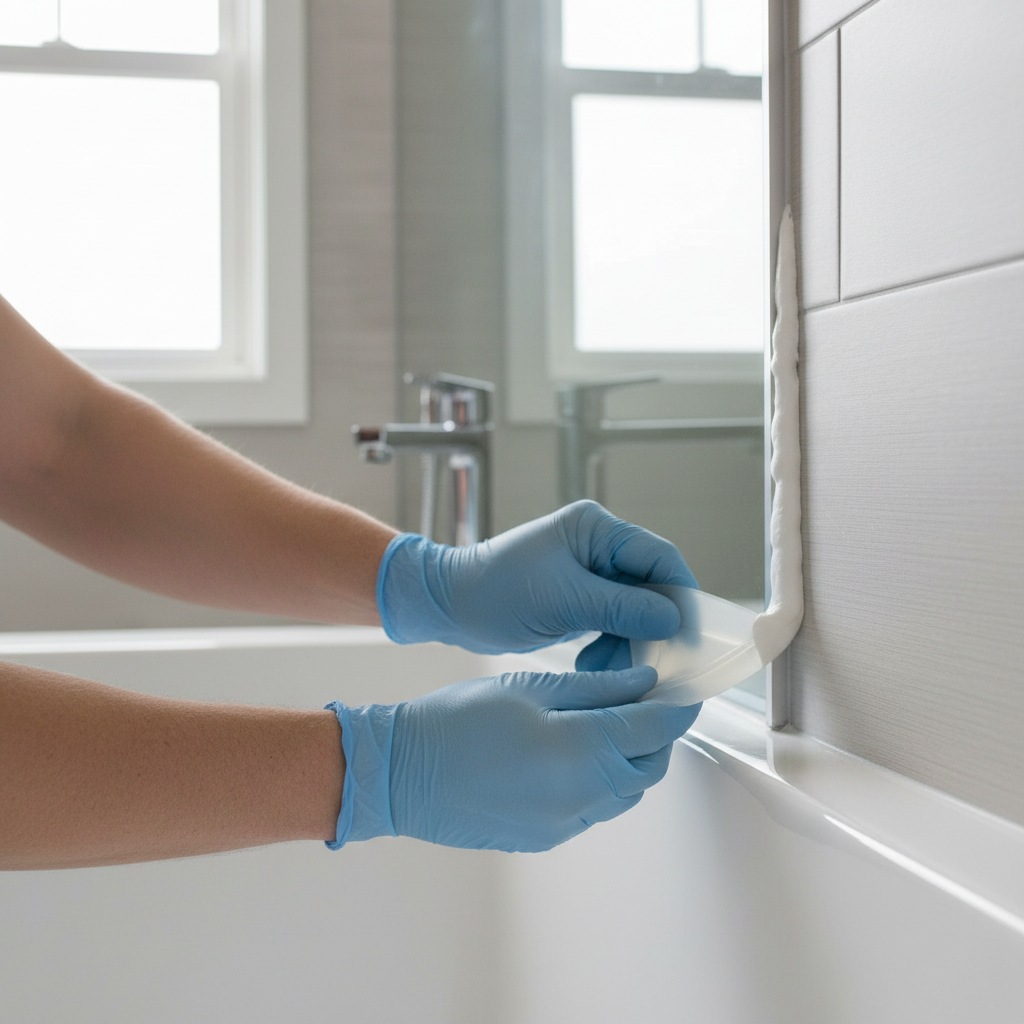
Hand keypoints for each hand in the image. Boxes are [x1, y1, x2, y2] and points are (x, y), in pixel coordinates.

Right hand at [326, 665, 699, 851]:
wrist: (402, 774)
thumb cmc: (459, 720)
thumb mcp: (530, 688)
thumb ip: (595, 689)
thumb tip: (643, 685)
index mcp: (584, 751)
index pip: (656, 729)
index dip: (676, 707)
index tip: (683, 691)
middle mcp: (584, 796)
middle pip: (649, 767)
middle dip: (655, 735)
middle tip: (641, 703)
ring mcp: (566, 823)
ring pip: (624, 793)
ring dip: (628, 761)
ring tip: (605, 727)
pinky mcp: (546, 837)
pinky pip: (593, 810)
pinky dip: (599, 782)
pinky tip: (570, 756)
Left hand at [376, 500, 697, 654]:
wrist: (449, 606)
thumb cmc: (495, 593)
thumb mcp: (563, 601)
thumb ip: (621, 608)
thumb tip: (673, 619)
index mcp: (595, 529)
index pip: (659, 556)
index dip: (680, 594)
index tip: (690, 633)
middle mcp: (597, 546)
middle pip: (651, 586)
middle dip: (652, 627)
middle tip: (653, 662)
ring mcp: (589, 572)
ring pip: (634, 610)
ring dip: (629, 643)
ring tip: (607, 668)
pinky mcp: (580, 598)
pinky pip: (613, 623)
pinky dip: (610, 646)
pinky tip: (592, 664)